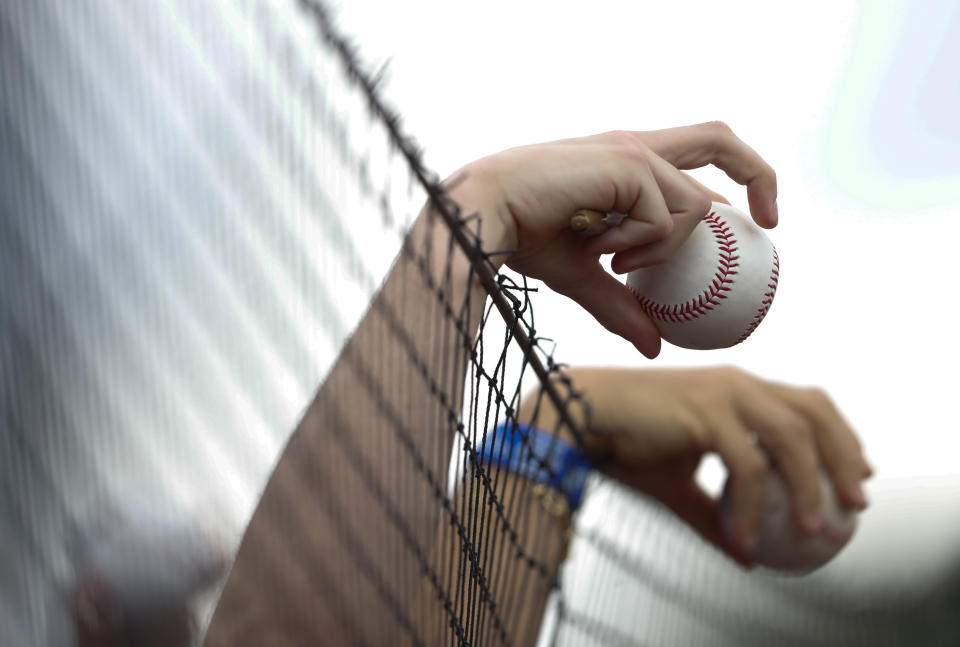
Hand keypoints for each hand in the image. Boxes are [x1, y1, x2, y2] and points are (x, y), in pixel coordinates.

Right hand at [446, 122, 777, 358]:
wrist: (482, 216)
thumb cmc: (520, 238)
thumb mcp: (581, 277)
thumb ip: (620, 305)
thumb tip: (655, 347)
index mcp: (625, 161)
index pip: (695, 153)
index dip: (732, 180)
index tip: (750, 224)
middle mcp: (634, 146)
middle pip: (718, 137)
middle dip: (757, 174)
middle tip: (768, 225)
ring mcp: (632, 150)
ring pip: (693, 206)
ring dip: (664, 249)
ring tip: (616, 263)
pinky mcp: (626, 162)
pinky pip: (664, 221)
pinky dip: (643, 248)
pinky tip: (603, 252)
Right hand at [537, 366, 871, 565]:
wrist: (580, 419)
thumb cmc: (625, 445)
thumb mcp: (680, 486)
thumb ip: (716, 513)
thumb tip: (747, 555)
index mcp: (737, 390)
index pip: (806, 403)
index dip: (839, 435)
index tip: (856, 474)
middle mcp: (737, 384)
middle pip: (814, 409)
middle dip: (843, 455)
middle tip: (855, 501)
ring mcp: (723, 393)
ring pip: (791, 436)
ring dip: (809, 485)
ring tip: (813, 529)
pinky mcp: (705, 411)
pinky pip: (746, 466)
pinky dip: (752, 507)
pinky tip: (746, 539)